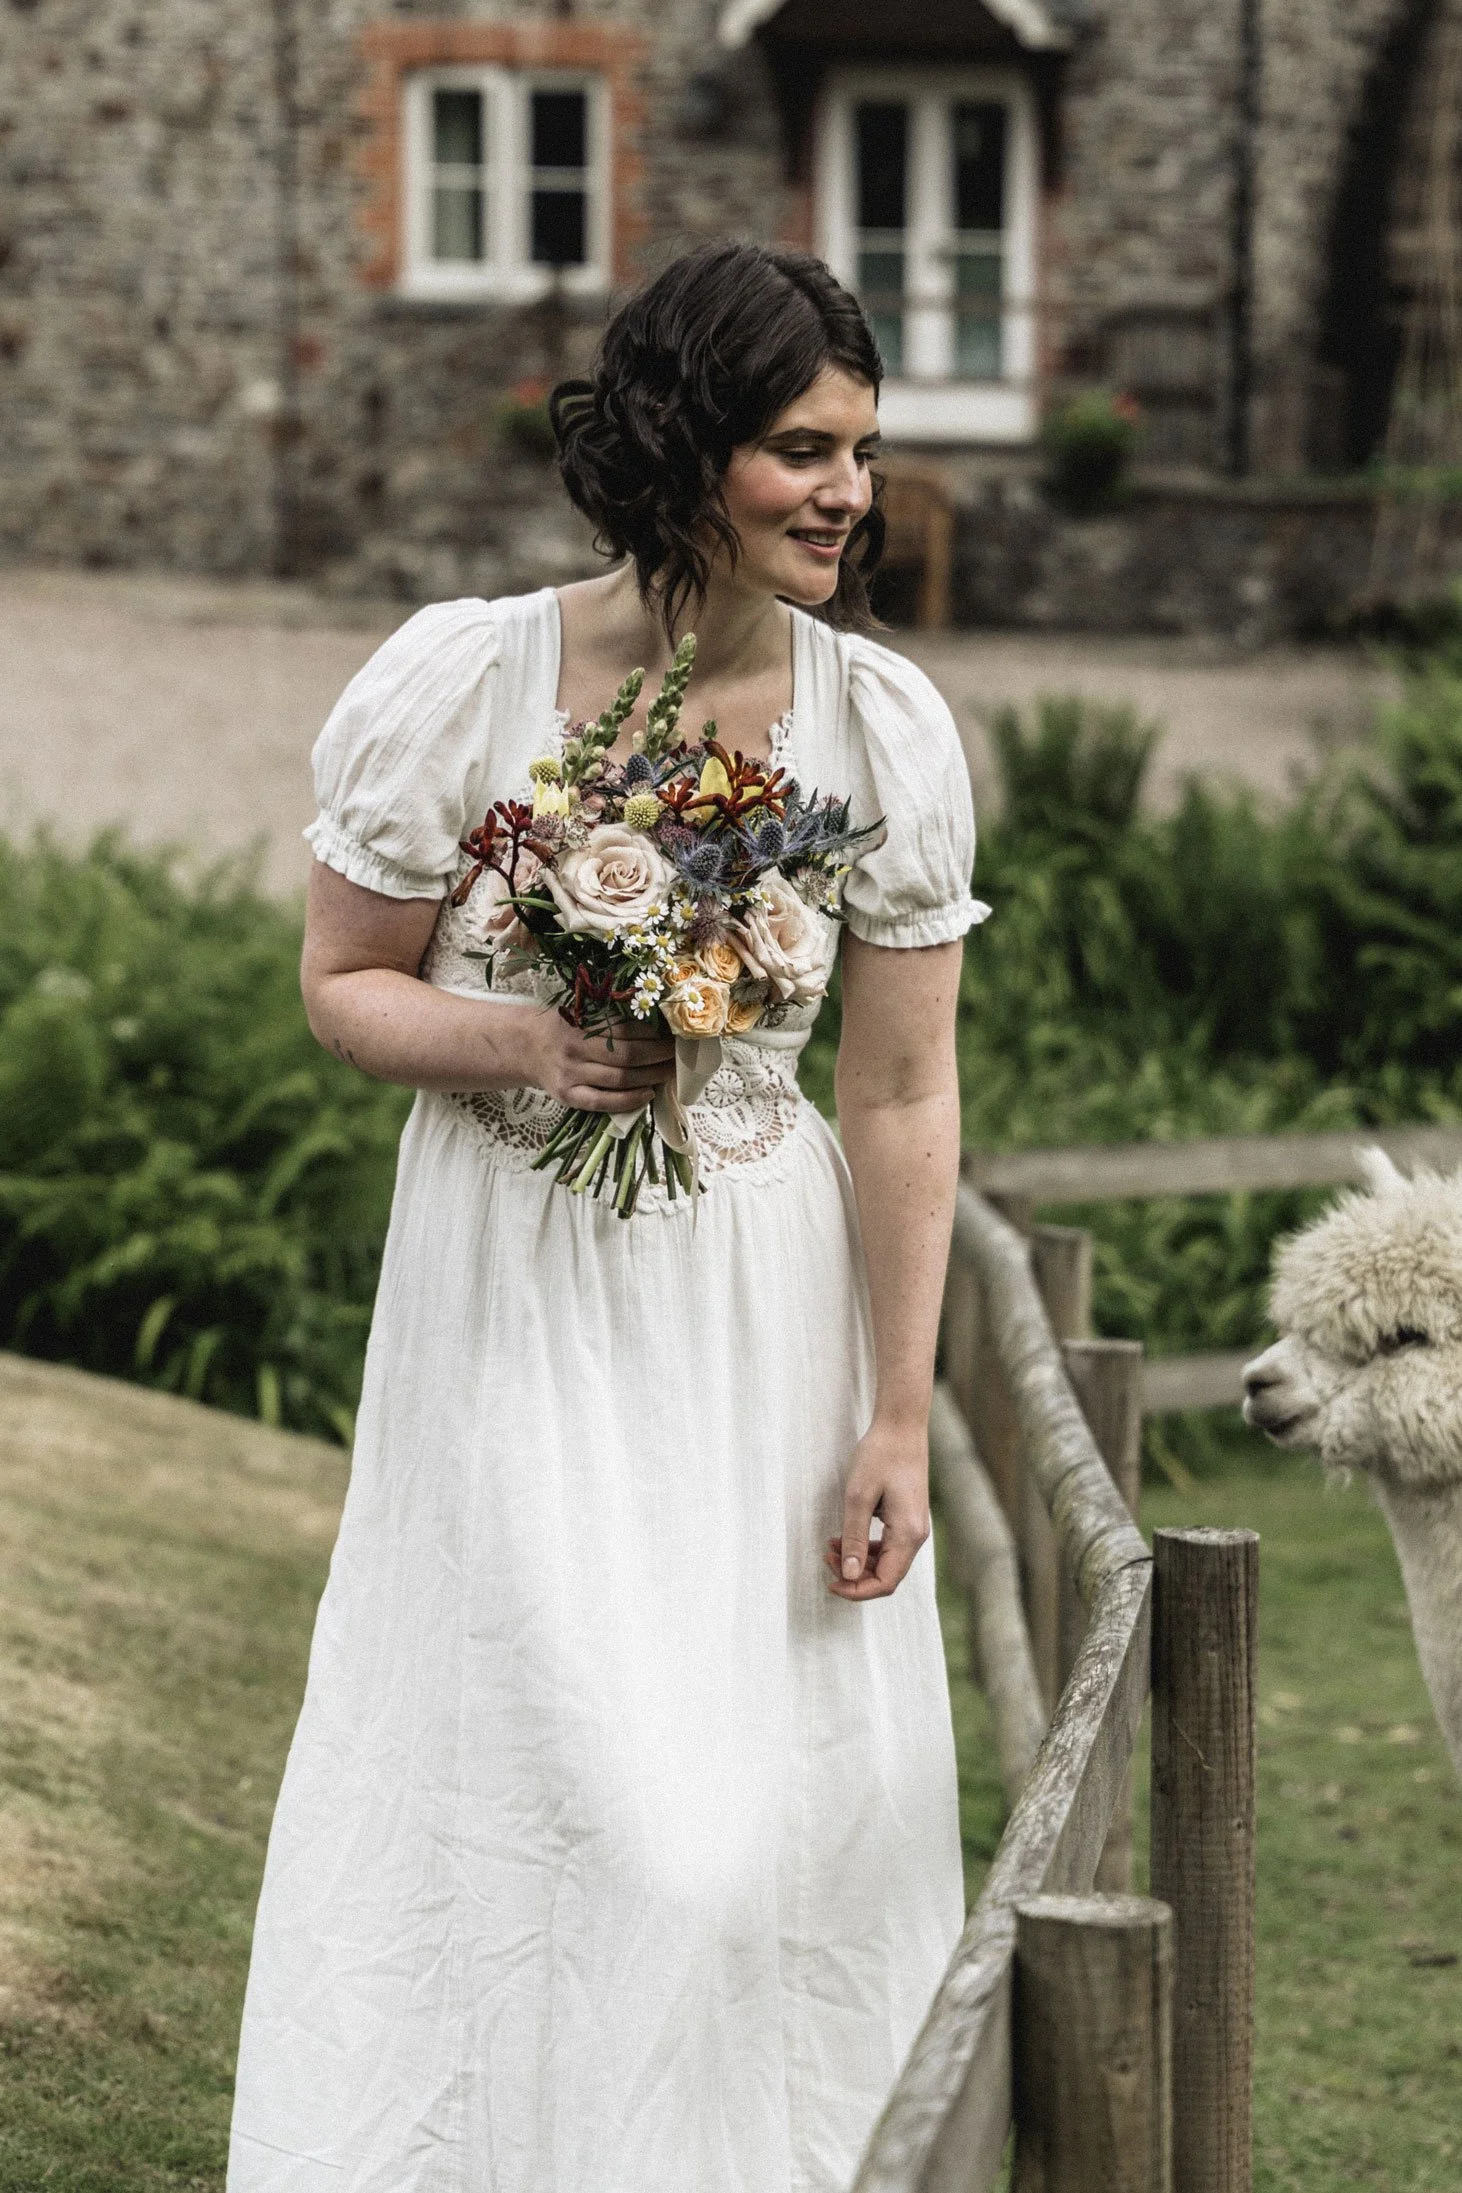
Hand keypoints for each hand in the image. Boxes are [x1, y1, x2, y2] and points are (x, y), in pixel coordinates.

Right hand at [526, 1012, 674, 1113]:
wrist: (526, 1046)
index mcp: (580, 1023)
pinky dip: (629, 1100)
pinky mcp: (567, 1096)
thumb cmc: (564, 1027)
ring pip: (619, 1079)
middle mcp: (574, 1049)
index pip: (625, 1030)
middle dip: (659, 1057)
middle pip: (627, 1056)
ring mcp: (570, 1075)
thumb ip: (611, 1017)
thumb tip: (658, 1025)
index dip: (654, 1035)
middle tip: (678, 1056)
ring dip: (651, 1077)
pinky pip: (603, 1102)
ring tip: (669, 1074)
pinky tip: (648, 1094)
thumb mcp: (582, 1013)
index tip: (673, 1036)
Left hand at [824, 1419, 930, 1600]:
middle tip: (825, 1556)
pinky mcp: (908, 1518)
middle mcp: (917, 1536)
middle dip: (854, 1575)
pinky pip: (890, 1546)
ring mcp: (914, 1527)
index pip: (886, 1582)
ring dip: (859, 1562)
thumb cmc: (880, 1455)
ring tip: (831, 1546)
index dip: (857, 1590)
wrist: (901, 1426)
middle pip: (887, 1576)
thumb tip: (848, 1575)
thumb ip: (854, 1539)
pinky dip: (868, 1548)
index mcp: (908, 1534)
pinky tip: (845, 1537)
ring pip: (888, 1563)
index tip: (830, 1582)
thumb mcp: (858, 1497)